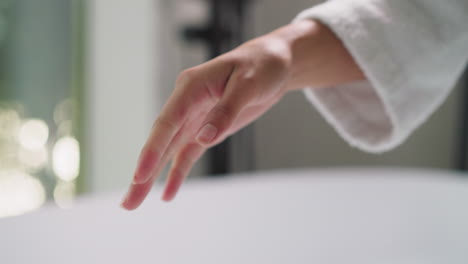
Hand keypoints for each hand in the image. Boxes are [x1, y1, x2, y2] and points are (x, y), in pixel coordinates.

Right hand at [120, 20, 363, 209]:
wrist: (272, 63)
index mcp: (191, 87)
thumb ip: (225, 111)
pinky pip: (187, 154)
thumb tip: (204, 138)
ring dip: (152, 176)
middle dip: (143, 172)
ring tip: (133, 202)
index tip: (140, 175)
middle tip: (128, 202)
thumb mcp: (248, 85)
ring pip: (168, 151)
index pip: (167, 122)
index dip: (152, 150)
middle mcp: (186, 103)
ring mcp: (194, 118)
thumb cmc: (261, 67)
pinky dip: (177, 173)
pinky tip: (168, 193)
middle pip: (160, 141)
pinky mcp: (205, 128)